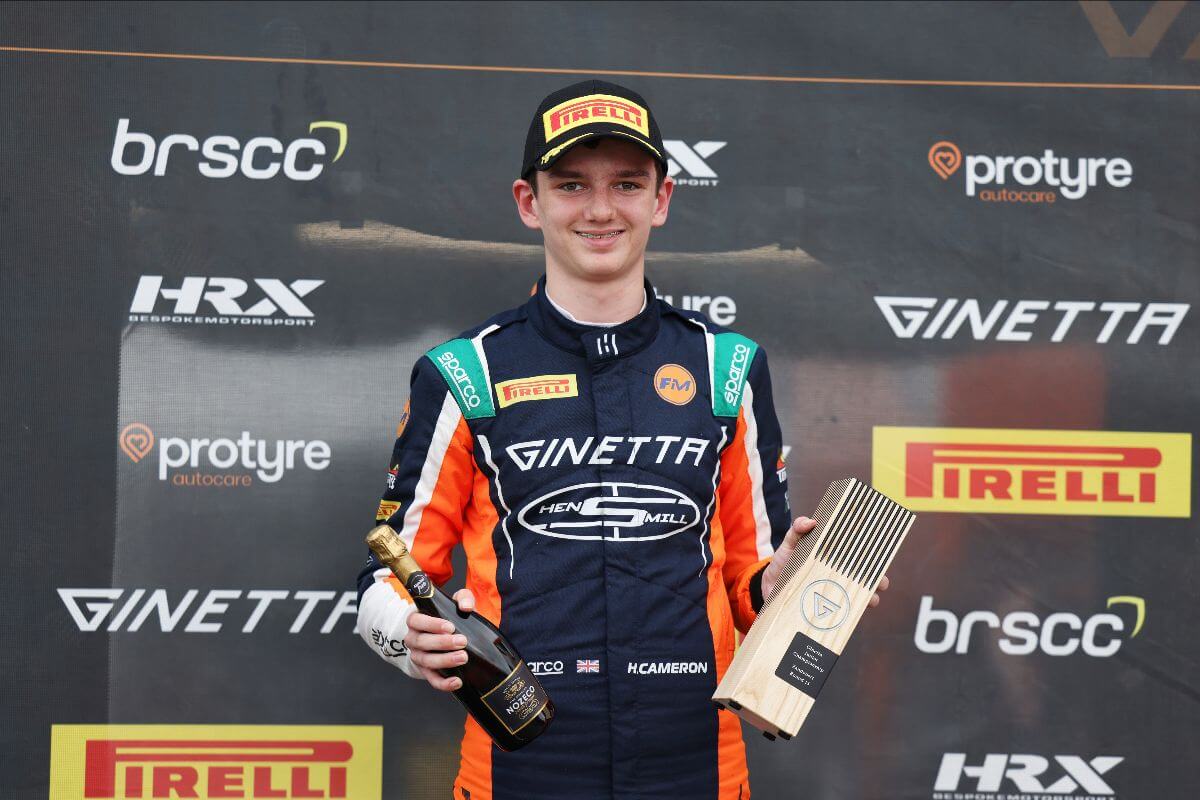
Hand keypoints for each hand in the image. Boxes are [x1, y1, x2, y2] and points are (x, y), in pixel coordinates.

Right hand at [403, 588, 475, 691]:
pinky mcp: (426, 672)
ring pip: (427, 661)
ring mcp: (418, 657)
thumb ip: (462, 598)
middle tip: (462, 641)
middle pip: (422, 642)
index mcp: (416, 620)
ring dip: (445, 660)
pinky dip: (443, 683)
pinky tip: (457, 681)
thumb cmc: (449, 617)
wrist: (445, 636)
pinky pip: (432, 680)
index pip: (416, 621)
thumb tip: (466, 607)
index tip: (450, 627)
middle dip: (442, 643)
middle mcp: (413, 639)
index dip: (432, 624)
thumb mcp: (455, 603)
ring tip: (463, 658)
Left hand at [760, 516, 890, 607]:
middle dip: (878, 580)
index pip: (859, 556)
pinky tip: (851, 613)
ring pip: (857, 597)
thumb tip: (811, 522)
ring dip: (867, 599)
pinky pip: (841, 613)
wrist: (767, 587)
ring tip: (871, 600)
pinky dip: (849, 613)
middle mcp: (837, 576)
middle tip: (882, 582)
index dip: (874, 557)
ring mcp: (832, 593)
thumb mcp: (789, 543)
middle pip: (865, 578)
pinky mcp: (825, 608)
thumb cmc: (783, 562)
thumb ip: (797, 530)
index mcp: (833, 558)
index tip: (883, 556)